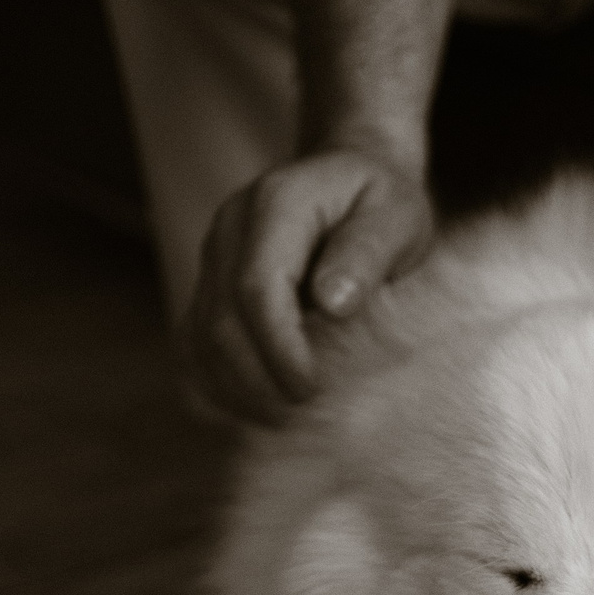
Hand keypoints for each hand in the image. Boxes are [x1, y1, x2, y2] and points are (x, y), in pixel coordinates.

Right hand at [183, 148, 435, 422]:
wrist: (351, 174)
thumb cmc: (383, 201)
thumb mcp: (397, 216)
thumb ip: (367, 253)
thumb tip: (332, 303)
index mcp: (276, 204)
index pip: (256, 287)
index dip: (279, 349)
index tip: (313, 389)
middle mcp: (230, 228)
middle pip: (221, 321)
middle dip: (258, 380)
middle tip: (304, 417)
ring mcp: (213, 257)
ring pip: (200, 339)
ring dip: (238, 391)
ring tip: (286, 421)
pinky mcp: (209, 285)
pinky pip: (196, 346)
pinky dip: (222, 386)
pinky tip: (261, 410)